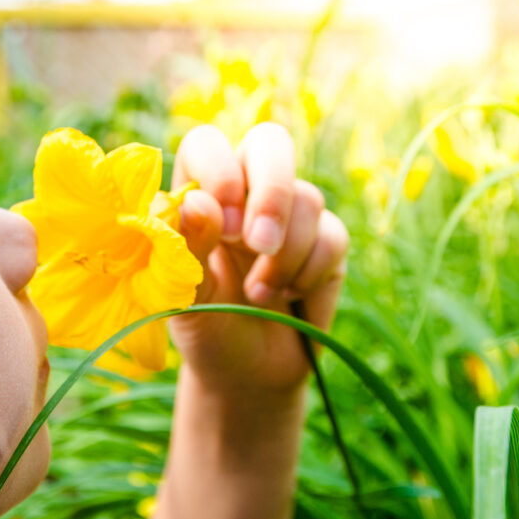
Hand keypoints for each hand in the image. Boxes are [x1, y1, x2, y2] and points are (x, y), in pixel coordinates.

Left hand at [169, 123, 348, 397]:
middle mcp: (245, 191)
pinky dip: (309, 271)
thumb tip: (198, 202)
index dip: (219, 169)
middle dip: (271, 191)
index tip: (220, 222)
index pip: (207, 144)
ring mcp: (290, 214)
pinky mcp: (327, 242)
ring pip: (306, 197)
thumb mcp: (185, 298)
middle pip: (271, 143)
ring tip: (258, 295)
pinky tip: (288, 298)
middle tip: (258, 244)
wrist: (247, 375)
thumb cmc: (205, 327)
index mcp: (199, 192)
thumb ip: (188, 249)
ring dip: (284, 254)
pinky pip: (333, 236)